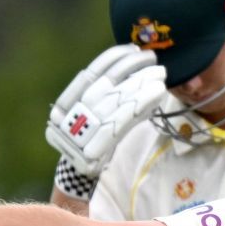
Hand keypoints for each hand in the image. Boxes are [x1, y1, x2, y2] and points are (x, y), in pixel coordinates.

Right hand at [45, 45, 167, 189]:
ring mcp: (82, 132)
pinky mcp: (96, 147)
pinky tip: (157, 92)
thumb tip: (135, 68)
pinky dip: (142, 103)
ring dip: (140, 85)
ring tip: (160, 75)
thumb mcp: (91, 117)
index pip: (91, 74)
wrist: (78, 176)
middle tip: (152, 58)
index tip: (132, 49)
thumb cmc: (90, 143)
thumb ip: (106, 97)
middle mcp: (71, 116)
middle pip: (106, 85)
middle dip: (131, 68)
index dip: (113, 59)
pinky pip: (124, 120)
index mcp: (65, 105)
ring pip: (116, 101)